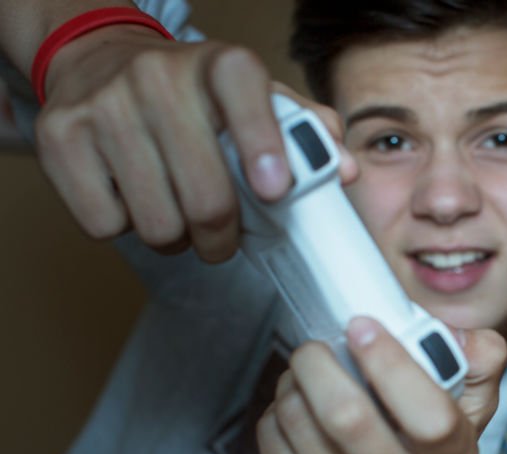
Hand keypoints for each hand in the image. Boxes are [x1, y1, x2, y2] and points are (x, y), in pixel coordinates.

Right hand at [35, 24, 353, 261]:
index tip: (274, 189)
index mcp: (221, 65)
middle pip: (207, 199)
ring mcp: (104, 106)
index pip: (248, 100)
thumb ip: (304, 132)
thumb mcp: (254, 99)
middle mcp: (159, 77)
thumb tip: (347, 169)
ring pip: (158, 223)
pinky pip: (107, 224)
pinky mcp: (61, 138)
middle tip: (222, 239)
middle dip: (222, 237)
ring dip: (175, 238)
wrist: (100, 63)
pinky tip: (132, 197)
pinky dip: (125, 227)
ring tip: (177, 215)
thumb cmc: (194, 97)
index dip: (264, 148)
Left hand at [257, 317, 505, 453]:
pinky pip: (272, 442)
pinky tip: (296, 411)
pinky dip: (277, 411)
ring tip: (306, 375)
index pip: (429, 416)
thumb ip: (479, 367)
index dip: (391, 363)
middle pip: (346, 417)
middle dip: (320, 364)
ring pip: (298, 422)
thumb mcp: (468, 420)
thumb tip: (463, 336)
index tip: (364, 326)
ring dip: (293, 383)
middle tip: (317, 346)